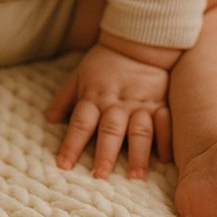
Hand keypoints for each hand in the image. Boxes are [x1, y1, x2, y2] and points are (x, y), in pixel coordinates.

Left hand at [47, 32, 179, 179]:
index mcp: (94, 98)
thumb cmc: (103, 62)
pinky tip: (166, 158)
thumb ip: (65, 98)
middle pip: (110, 130)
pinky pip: (165, 123)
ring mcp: (141, 105)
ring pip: (139, 131)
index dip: (71, 144)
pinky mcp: (161, 104)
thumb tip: (50, 119)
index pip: (80, 123)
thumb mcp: (78, 75)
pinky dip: (166, 140)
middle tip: (100, 175)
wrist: (137, 41)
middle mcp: (117, 104)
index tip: (64, 165)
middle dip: (105, 153)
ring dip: (138, 154)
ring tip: (135, 176)